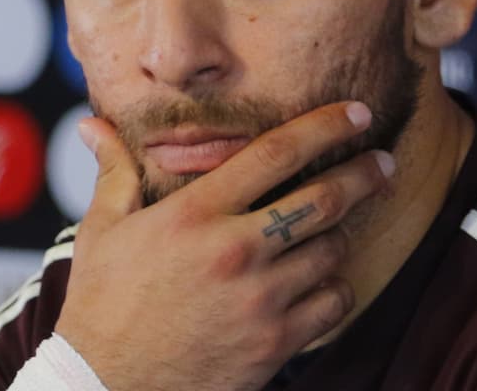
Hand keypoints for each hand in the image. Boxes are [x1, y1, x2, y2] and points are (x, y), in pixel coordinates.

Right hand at [54, 101, 393, 390]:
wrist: (107, 386)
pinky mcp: (275, 342)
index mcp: (194, 213)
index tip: (357, 114)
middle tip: (383, 163)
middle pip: (324, 198)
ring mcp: (259, 299)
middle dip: (364, 174)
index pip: (276, 152)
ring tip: (328, 231)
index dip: (326, 126)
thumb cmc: (102, 305)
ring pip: (332, 250)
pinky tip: (319, 282)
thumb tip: (94, 124)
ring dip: (337, 236)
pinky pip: (334, 302)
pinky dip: (335, 288)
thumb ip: (113, 172)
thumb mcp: (101, 231)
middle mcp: (234, 249)